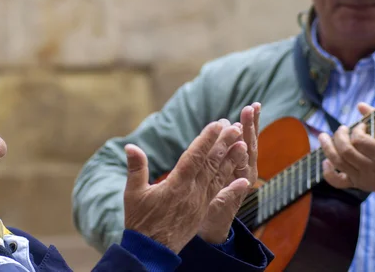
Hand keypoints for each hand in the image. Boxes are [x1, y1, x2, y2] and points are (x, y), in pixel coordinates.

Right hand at [123, 106, 255, 253]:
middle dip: (224, 143)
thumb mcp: (133, 193)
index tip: (217, 124)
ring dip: (231, 159)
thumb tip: (130, 146)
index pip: (195, 157)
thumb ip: (136, 168)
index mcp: (176, 185)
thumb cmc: (140, 220)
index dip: (207, 139)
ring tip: (243, 143)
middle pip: (211, 164)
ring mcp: (200, 202)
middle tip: (235, 126)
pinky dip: (233, 185)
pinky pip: (220, 193)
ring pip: (219, 177)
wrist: (152, 250)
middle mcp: (192, 192)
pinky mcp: (203, 211)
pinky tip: (244, 179)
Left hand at [318, 102, 374, 202]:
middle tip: (341, 128)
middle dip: (339, 137)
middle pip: (346, 152)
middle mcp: (370, 169)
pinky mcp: (356, 184)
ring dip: (327, 147)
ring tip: (323, 136)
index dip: (357, 130)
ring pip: (338, 163)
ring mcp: (362, 178)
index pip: (360, 141)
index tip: (361, 126)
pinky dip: (327, 173)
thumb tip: (360, 105)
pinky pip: (337, 182)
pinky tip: (325, 161)